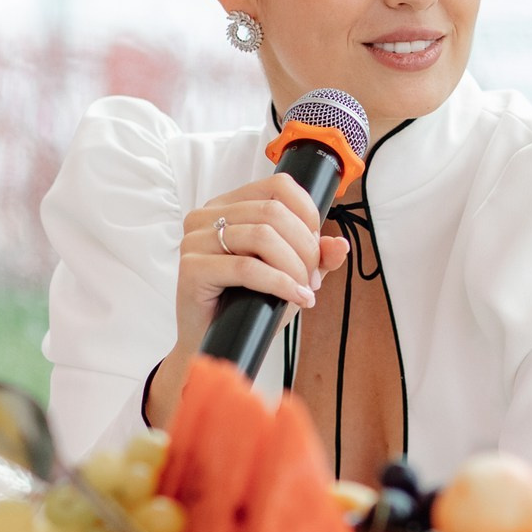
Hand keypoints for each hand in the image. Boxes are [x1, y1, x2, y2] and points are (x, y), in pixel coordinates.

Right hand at [146, 174, 349, 423]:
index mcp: (229, 205)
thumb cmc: (247, 305)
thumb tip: (340, 244)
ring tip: (303, 290)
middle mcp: (207, 215)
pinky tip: (296, 298)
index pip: (279, 186)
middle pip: (273, 212)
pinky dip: (280, 283)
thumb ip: (316, 257)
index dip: (308, 214)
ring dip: (294, 267)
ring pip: (262, 236)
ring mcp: (195, 239)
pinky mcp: (191, 267)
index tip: (316, 249)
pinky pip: (247, 268)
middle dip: (305, 248)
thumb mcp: (290, 275)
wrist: (214, 345)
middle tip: (312, 279)